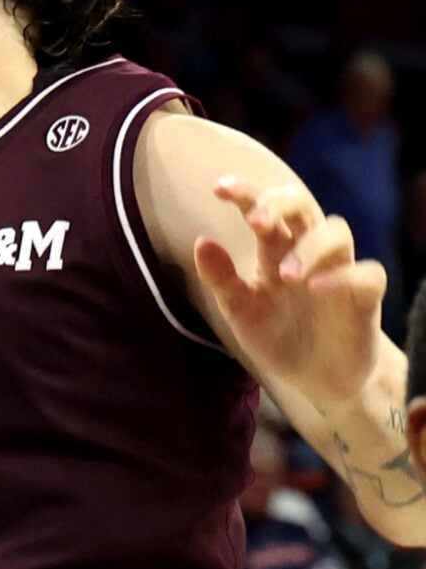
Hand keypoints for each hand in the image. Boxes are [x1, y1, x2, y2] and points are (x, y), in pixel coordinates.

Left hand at [196, 175, 383, 410]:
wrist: (316, 380)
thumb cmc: (277, 336)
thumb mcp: (241, 311)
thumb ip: (222, 279)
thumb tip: (201, 241)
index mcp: (274, 249)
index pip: (263, 207)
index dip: (246, 192)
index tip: (218, 188)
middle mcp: (308, 251)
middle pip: (302, 204)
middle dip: (279, 202)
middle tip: (255, 220)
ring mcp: (339, 270)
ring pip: (336, 232)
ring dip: (309, 246)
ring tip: (285, 275)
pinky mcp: (365, 297)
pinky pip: (367, 273)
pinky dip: (343, 277)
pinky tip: (316, 289)